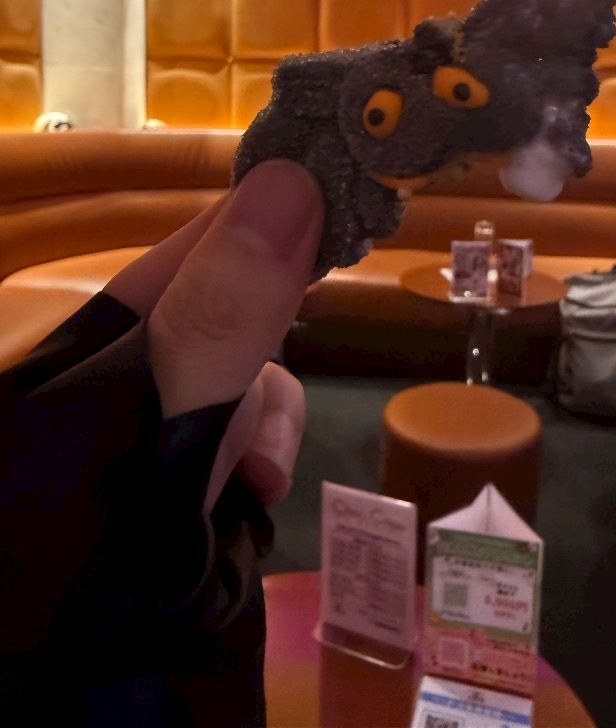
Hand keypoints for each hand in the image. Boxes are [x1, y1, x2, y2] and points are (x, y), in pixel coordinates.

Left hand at [104, 159, 323, 507]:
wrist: (46, 661)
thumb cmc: (79, 529)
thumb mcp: (153, 414)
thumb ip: (218, 311)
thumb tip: (291, 180)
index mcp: (112, 323)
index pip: (204, 242)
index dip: (271, 222)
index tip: (343, 209)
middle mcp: (140, 359)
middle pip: (240, 314)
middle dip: (266, 356)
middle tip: (270, 397)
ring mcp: (168, 419)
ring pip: (251, 381)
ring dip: (266, 421)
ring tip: (251, 479)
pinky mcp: (192, 468)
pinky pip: (250, 437)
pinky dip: (263, 458)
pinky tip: (254, 494)